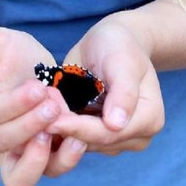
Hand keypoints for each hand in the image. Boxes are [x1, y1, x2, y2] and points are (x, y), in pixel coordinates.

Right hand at [0, 26, 86, 185]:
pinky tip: (77, 139)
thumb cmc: (7, 54)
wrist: (29, 70)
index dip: (13, 104)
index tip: (38, 88)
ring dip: (43, 156)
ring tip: (64, 129)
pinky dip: (63, 161)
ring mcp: (8, 155)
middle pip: (0, 144)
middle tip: (53, 104)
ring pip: (19, 177)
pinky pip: (44, 174)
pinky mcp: (35, 162)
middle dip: (29, 125)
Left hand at [47, 15, 164, 156]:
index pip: (109, 133)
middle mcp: (136, 135)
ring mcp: (116, 138)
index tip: (51, 120)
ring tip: (39, 108)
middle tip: (36, 112)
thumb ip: (123, 91)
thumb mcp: (122, 61)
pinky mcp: (97, 136)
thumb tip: (116, 124)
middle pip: (94, 142)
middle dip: (65, 128)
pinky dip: (59, 126)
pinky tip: (43, 111)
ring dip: (59, 127)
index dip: (79, 128)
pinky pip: (74, 138)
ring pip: (81, 144)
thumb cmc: (119, 45)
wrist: (111, 42)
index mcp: (150, 119)